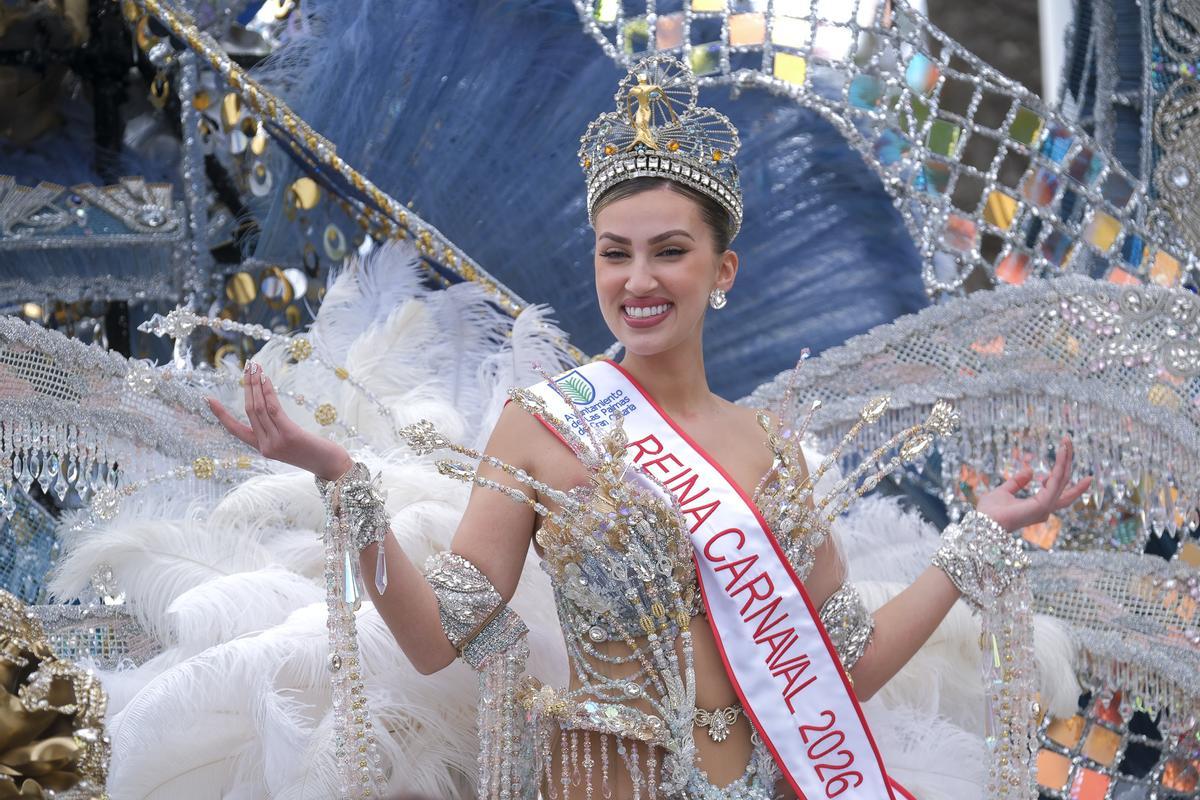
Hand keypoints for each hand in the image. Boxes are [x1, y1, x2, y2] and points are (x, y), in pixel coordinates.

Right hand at [206, 361, 353, 480]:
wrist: (331, 466)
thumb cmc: (314, 452)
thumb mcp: (290, 442)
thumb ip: (277, 429)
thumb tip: (270, 406)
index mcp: (262, 448)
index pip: (235, 430)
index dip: (221, 414)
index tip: (208, 399)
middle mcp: (265, 446)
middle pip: (249, 411)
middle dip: (246, 387)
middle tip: (246, 368)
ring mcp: (275, 442)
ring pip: (259, 409)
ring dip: (255, 385)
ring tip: (255, 368)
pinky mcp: (288, 435)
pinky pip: (274, 410)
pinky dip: (268, 393)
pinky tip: (266, 379)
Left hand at [975, 434, 1092, 532]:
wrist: (984, 522)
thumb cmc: (991, 512)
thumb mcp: (1004, 491)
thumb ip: (1017, 482)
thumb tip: (1030, 471)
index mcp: (1038, 506)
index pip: (1057, 488)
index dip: (1064, 474)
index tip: (1067, 460)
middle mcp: (1046, 508)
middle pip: (1063, 482)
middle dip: (1068, 461)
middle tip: (1069, 441)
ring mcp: (1047, 507)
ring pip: (1062, 479)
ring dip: (1066, 459)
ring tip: (1067, 440)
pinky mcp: (1044, 504)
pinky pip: (1056, 481)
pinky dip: (1060, 465)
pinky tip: (1061, 451)